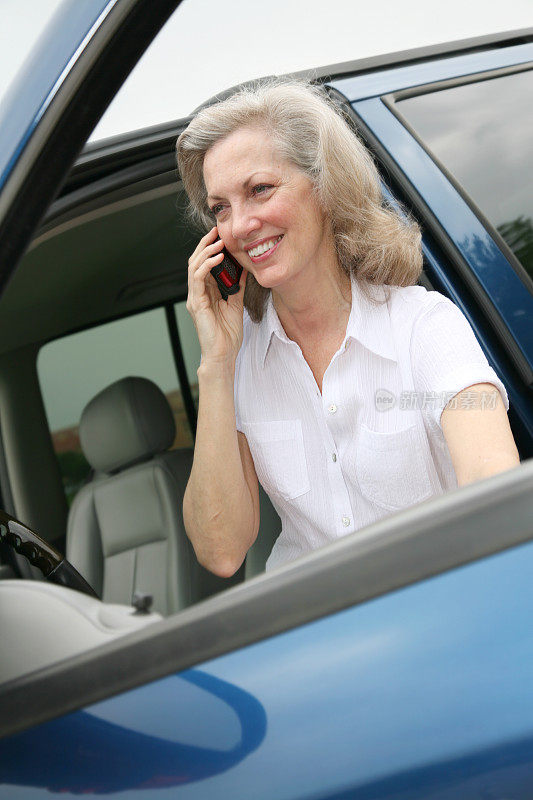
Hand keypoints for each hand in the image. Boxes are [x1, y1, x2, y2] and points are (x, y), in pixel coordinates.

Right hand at [186, 227, 246, 365]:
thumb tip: (243, 269)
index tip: (221, 236)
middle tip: (217, 231)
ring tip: (218, 241)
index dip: (211, 249)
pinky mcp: (196, 303)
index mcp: (206, 293)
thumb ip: (238, 286)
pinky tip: (217, 257)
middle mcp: (198, 293)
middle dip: (206, 244)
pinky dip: (206, 265)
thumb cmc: (228, 334)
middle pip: (196, 261)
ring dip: (206, 251)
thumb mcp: (237, 304)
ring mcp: (195, 297)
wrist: (223, 354)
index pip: (205, 265)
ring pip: (194, 266)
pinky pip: (198, 278)